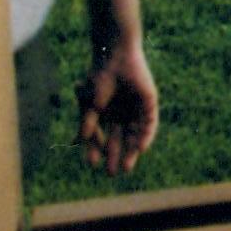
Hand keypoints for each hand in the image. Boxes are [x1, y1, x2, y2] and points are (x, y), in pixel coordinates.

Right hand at [76, 39, 159, 174]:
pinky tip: (141, 148)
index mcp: (106, 114)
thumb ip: (88, 122)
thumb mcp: (90, 104)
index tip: (92, 164)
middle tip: (112, 174)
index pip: (101, 138)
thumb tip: (80, 141)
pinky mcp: (149, 102)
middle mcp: (122, 113)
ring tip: (127, 167)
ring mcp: (136, 108)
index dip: (97, 151)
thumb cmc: (99, 78)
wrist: (115, 57)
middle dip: (115, 156)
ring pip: (135, 134)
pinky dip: (146, 136)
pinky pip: (149, 123)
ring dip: (132, 151)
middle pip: (119, 140)